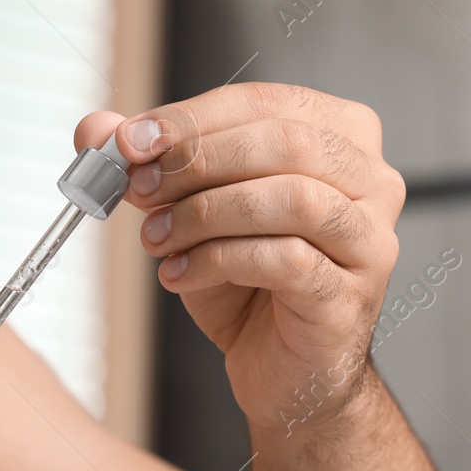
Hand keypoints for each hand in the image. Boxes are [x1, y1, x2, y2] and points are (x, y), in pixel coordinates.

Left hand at [76, 84, 404, 432]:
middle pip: (285, 142)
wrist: (283, 368)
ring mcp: (370, 239)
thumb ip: (150, 164)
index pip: (263, 102)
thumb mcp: (190, 210)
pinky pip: (286, 260)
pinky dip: (218, 261)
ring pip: (292, 198)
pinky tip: (179, 274)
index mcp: (340, 136)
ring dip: (206, 213)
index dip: (190, 118)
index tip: (129, 141)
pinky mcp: (351, 294)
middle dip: (197, 161)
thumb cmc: (249, 284)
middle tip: (139, 188)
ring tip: (156, 238)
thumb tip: (99, 129)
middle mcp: (371, 181)